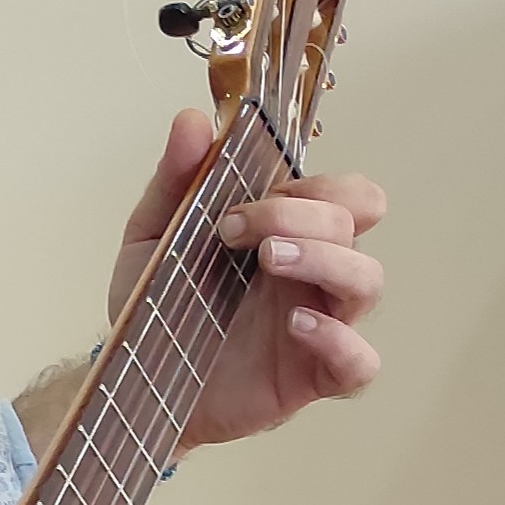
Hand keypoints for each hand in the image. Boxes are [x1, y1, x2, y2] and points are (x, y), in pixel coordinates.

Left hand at [109, 108, 384, 451]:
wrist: (136, 382)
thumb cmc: (158, 311)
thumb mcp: (152, 237)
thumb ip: (175, 180)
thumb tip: (192, 121)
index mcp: (288, 233)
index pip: (341, 192)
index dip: (310, 185)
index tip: (246, 199)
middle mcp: (312, 274)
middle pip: (354, 222)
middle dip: (301, 214)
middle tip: (236, 232)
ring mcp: (318, 324)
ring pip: (368, 281)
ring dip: (326, 260)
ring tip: (269, 262)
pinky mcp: (312, 377)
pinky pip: (361, 363)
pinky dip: (340, 341)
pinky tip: (296, 327)